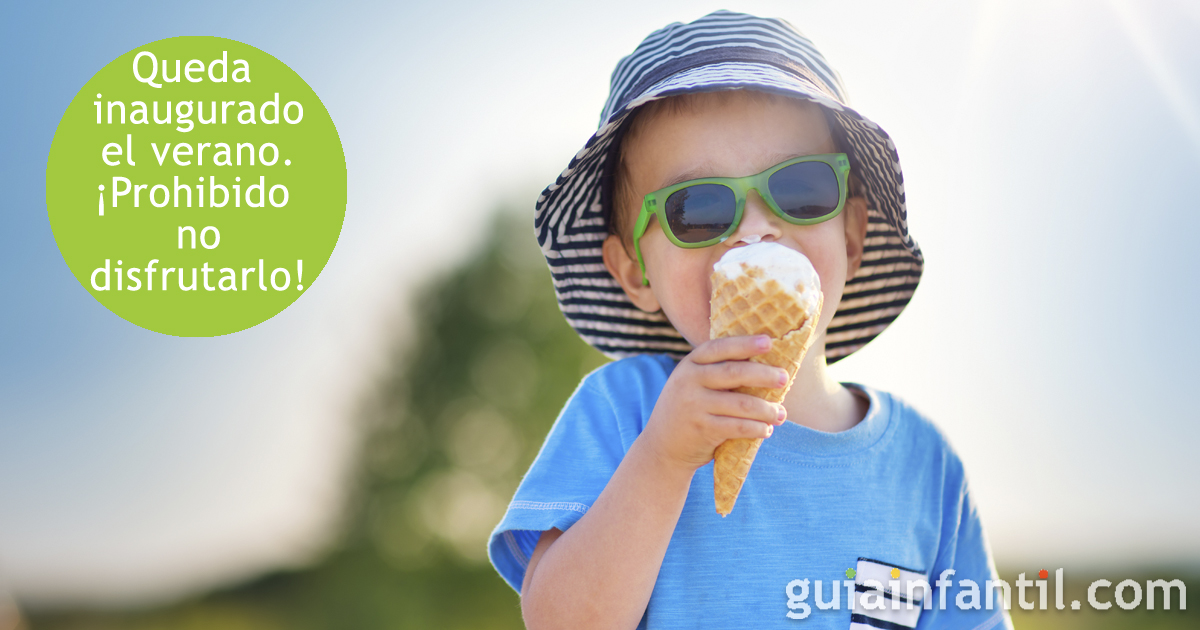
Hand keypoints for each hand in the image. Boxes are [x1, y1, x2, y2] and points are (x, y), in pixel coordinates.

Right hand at [640, 335, 788, 472]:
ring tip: (781, 413)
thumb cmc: (689, 410)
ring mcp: (694, 405)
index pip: (720, 348)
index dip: (745, 344)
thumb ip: (716, 372)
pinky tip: (766, 430)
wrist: (662, 447)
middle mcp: (689, 381)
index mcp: (690, 364)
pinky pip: (738, 427)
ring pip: (741, 403)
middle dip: (763, 374)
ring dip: (766, 409)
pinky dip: (757, 428)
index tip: (769, 342)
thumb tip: (764, 364)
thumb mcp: (692, 384)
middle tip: (784, 378)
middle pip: (734, 372)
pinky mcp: (702, 429)